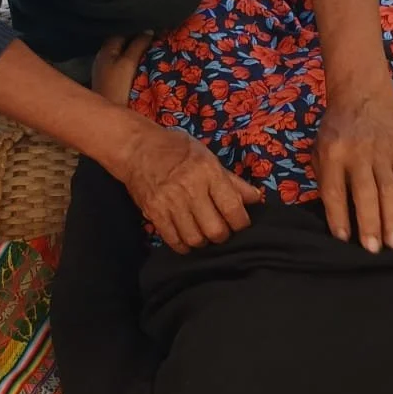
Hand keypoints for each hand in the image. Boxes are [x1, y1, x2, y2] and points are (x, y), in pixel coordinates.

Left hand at [91, 30, 151, 106]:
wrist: (107, 117)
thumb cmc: (116, 87)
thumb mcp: (128, 62)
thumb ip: (138, 45)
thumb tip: (148, 31)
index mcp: (105, 51)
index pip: (122, 34)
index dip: (137, 32)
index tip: (153, 34)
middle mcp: (102, 59)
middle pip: (121, 46)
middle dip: (136, 43)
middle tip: (154, 44)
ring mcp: (105, 72)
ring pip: (122, 57)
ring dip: (135, 55)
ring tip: (151, 56)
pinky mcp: (110, 84)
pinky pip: (123, 69)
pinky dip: (132, 66)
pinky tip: (141, 70)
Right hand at [115, 118, 259, 253]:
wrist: (137, 148)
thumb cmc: (177, 149)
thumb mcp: (207, 156)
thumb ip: (232, 180)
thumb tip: (255, 198)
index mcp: (208, 172)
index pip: (233, 209)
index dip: (241, 223)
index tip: (239, 223)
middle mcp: (190, 189)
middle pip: (215, 230)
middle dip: (222, 235)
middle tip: (220, 229)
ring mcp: (170, 203)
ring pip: (195, 239)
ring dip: (202, 241)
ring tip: (202, 233)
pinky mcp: (154, 213)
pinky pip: (173, 240)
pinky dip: (183, 245)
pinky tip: (186, 238)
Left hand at [317, 87, 392, 252]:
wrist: (363, 96)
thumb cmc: (336, 130)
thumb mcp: (320, 149)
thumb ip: (326, 179)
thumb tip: (336, 216)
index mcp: (333, 153)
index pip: (335, 189)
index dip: (338, 215)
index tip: (343, 239)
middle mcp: (359, 154)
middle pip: (366, 192)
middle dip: (370, 222)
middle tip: (373, 250)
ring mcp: (383, 154)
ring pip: (390, 190)